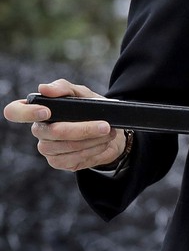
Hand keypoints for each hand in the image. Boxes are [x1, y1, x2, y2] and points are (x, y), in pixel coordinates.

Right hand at [4, 79, 126, 171]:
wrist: (111, 132)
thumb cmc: (92, 110)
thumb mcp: (83, 94)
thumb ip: (65, 88)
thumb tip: (44, 88)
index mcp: (38, 110)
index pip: (15, 111)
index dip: (26, 113)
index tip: (47, 111)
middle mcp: (39, 130)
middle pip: (53, 132)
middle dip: (83, 129)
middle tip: (105, 125)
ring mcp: (47, 148)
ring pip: (66, 146)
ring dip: (93, 140)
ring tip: (108, 132)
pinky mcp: (58, 161)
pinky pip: (72, 159)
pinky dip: (92, 150)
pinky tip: (102, 144)